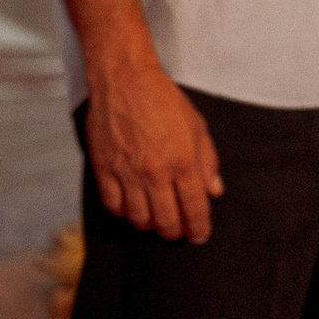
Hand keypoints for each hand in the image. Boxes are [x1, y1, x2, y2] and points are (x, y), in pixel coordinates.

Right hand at [85, 60, 221, 241]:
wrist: (125, 83)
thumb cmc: (163, 101)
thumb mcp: (197, 127)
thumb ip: (208, 161)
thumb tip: (214, 191)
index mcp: (182, 161)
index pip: (194, 206)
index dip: (199, 226)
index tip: (200, 236)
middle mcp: (154, 172)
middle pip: (166, 220)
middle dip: (176, 232)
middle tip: (179, 232)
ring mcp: (127, 174)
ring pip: (139, 218)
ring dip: (151, 225)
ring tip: (158, 221)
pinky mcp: (104, 171)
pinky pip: (114, 206)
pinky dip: (124, 213)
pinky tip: (133, 209)